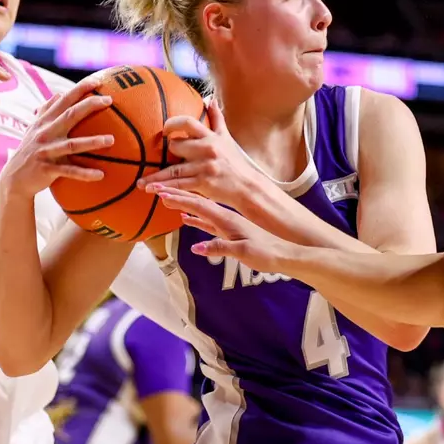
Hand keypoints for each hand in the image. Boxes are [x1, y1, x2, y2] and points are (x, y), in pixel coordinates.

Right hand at [0, 75, 115, 202]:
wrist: (14, 179)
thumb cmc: (29, 152)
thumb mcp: (34, 129)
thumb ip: (46, 111)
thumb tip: (59, 94)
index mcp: (44, 122)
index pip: (63, 101)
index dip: (79, 89)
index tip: (97, 81)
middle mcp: (45, 133)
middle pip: (69, 115)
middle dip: (89, 105)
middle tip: (109, 100)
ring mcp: (46, 151)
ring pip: (72, 145)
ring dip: (92, 142)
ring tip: (112, 140)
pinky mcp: (47, 170)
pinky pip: (69, 171)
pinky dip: (85, 173)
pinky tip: (101, 175)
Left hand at [141, 101, 263, 208]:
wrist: (249, 186)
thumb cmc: (236, 162)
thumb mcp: (227, 138)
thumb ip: (217, 118)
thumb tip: (210, 99)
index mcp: (211, 137)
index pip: (188, 123)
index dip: (173, 123)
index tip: (165, 129)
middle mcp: (207, 150)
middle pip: (177, 146)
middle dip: (168, 151)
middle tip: (161, 156)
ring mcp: (204, 167)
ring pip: (174, 170)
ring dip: (155, 177)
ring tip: (140, 183)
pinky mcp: (204, 184)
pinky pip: (180, 185)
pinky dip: (165, 188)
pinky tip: (151, 191)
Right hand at [160, 188, 299, 276]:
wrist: (288, 254)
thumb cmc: (268, 253)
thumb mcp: (244, 253)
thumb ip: (220, 248)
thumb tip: (196, 247)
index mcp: (228, 220)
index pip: (198, 205)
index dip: (178, 199)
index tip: (160, 193)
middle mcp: (226, 218)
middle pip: (196, 203)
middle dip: (175, 195)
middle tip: (156, 189)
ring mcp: (228, 224)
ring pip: (200, 210)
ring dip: (182, 204)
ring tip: (166, 198)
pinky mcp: (230, 232)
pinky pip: (207, 222)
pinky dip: (195, 218)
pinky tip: (186, 218)